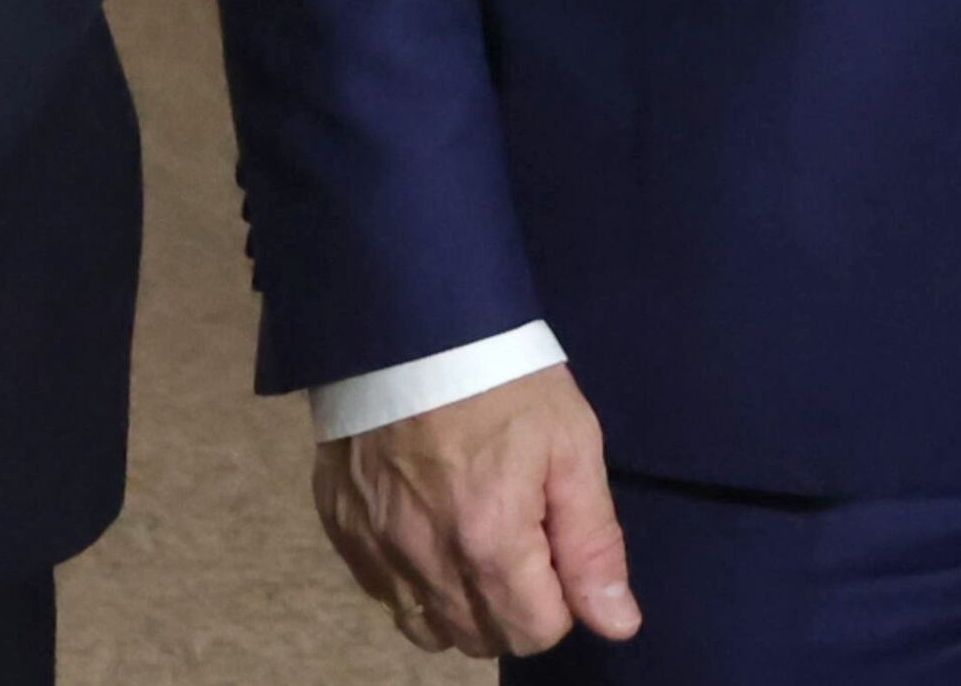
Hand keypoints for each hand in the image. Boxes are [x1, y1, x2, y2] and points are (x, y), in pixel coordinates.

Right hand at [314, 362, 638, 658]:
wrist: (408, 322)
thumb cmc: (504, 379)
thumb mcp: (572, 445)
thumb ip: (592, 543)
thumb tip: (617, 624)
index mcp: (489, 541)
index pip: (535, 632)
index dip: (561, 599)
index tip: (558, 548)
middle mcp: (426, 561)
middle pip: (482, 639)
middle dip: (514, 606)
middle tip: (523, 538)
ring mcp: (376, 549)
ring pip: (428, 628)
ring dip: (463, 604)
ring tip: (477, 540)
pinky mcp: (343, 530)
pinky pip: (384, 594)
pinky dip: (414, 581)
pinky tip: (432, 529)